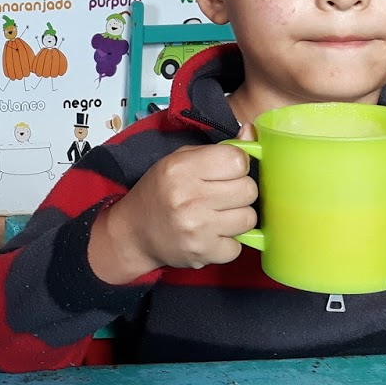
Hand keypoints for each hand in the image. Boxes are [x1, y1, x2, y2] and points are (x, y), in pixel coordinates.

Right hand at [89, 138, 257, 283]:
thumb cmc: (160, 193)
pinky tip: (210, 236)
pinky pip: (237, 247)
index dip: (237, 166)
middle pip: (249, 190)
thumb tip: (251, 133)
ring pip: (248, 219)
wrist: (134, 233)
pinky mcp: (202, 252)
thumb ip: (217, 149)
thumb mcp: (179, 161)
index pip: (238, 160)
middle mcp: (188, 197)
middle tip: (221, 197)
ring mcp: (196, 227)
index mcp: (181, 168)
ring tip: (216, 217)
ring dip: (236, 219)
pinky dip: (227, 243)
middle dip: (239, 193)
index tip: (225, 173)